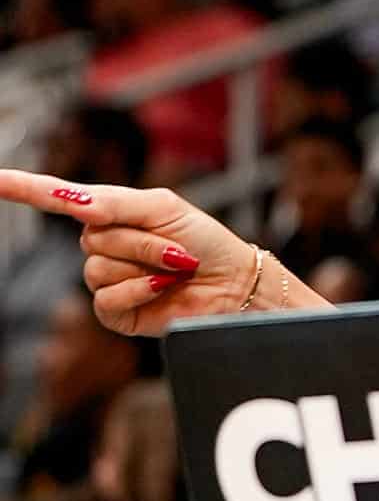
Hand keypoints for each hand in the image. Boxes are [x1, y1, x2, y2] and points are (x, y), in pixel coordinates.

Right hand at [0, 168, 257, 336]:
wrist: (234, 282)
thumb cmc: (205, 241)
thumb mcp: (162, 207)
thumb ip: (115, 203)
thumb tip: (73, 202)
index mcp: (109, 214)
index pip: (57, 199)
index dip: (23, 189)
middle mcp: (102, 245)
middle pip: (91, 236)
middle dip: (139, 240)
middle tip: (175, 248)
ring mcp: (106, 279)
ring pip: (98, 268)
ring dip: (145, 265)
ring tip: (175, 268)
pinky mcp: (115, 312)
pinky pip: (106, 298)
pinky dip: (139, 292)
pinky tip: (163, 289)